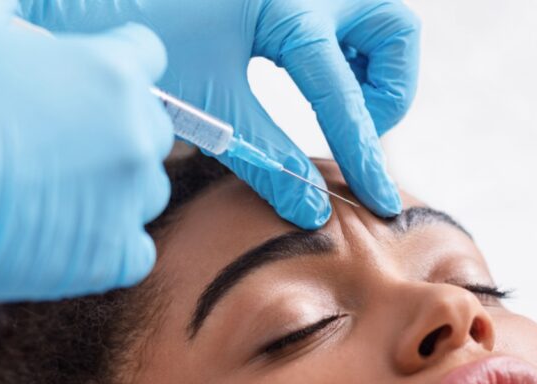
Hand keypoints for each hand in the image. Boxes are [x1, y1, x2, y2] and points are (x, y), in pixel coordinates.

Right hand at [0, 0, 173, 300]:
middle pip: (151, 127)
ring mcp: (128, 200)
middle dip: (115, 127)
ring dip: (114, 186)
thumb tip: (8, 7)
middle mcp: (135, 136)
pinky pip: (134, 250)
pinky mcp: (112, 256)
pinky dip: (107, 243)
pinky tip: (67, 232)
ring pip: (145, 189)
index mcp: (111, 72)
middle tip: (58, 138)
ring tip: (54, 187)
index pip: (145, 55)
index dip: (113, 62)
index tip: (87, 76)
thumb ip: (1, 11)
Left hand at [20, 0, 420, 228]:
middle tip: (352, 123)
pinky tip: (308, 75)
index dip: (364, 155)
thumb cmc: (140, 35)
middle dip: (389, 88)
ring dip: (372, 66)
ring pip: (380, 19)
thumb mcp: (209, 103)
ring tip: (332, 100)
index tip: (380, 201)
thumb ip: (268, 158)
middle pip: (395, 31)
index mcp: (286, 6)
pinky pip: (346, 13)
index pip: (344, 95)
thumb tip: (313, 210)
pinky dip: (345, 48)